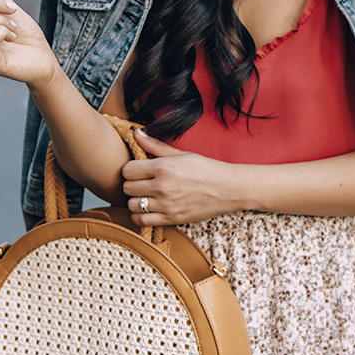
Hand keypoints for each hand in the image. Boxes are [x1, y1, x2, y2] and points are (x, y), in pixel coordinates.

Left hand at [121, 132, 240, 226]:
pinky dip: (140, 216)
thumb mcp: (181, 154)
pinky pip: (142, 221)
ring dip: (135, 201)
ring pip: (132, 205)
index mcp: (163, 167)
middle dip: (132, 185)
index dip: (130, 170)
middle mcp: (162, 186)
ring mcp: (166, 204)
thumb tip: (136, 133)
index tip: (138, 171)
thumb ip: (155, 145)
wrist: (228, 189)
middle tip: (142, 183)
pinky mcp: (171, 219)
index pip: (127, 170)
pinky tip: (148, 210)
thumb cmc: (206, 170)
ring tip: (145, 197)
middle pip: (127, 188)